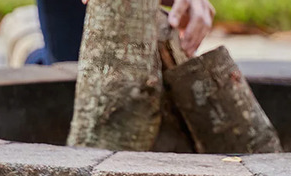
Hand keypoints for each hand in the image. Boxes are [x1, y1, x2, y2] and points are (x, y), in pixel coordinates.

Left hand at [80, 0, 214, 56]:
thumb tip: (84, 3)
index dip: (180, 10)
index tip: (173, 24)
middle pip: (199, 11)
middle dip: (193, 30)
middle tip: (183, 48)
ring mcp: (200, 1)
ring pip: (206, 19)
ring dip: (197, 37)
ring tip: (187, 54)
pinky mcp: (204, 10)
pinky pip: (206, 25)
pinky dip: (199, 38)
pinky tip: (190, 53)